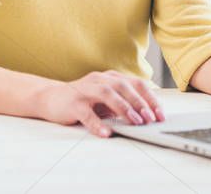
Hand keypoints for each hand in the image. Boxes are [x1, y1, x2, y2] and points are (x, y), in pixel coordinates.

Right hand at [34, 70, 166, 137]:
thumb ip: (121, 104)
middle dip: (140, 103)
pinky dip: (97, 123)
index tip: (160, 113)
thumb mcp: (104, 100)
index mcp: (110, 78)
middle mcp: (99, 80)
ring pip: (107, 94)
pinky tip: (106, 132)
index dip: (150, 98)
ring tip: (135, 122)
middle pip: (123, 86)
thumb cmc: (82, 100)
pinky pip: (86, 113)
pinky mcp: (72, 103)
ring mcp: (85, 90)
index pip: (135, 84)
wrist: (49, 98)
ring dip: (124, 108)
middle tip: (151, 119)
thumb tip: (145, 116)